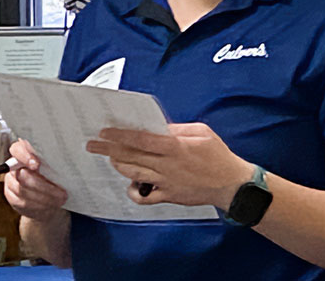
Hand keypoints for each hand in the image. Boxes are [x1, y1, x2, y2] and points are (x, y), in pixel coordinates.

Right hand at [4, 138, 67, 221]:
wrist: (48, 193)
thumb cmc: (54, 172)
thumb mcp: (55, 164)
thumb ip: (52, 160)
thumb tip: (62, 161)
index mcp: (24, 151)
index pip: (17, 149)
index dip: (25, 156)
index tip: (37, 164)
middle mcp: (14, 165)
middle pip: (22, 174)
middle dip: (42, 185)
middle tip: (61, 192)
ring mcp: (11, 182)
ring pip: (23, 190)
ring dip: (43, 197)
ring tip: (60, 199)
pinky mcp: (11, 197)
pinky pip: (22, 202)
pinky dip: (38, 205)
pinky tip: (50, 205)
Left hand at [86, 123, 252, 208]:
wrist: (231, 184)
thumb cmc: (218, 155)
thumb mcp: (201, 132)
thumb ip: (177, 129)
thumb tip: (158, 128)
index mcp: (175, 147)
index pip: (141, 140)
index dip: (120, 136)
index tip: (105, 132)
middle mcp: (167, 166)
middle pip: (131, 157)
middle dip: (109, 150)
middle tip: (93, 145)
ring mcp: (166, 183)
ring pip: (133, 174)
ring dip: (118, 165)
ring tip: (109, 158)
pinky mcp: (168, 196)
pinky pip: (144, 196)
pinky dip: (133, 190)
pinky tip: (131, 182)